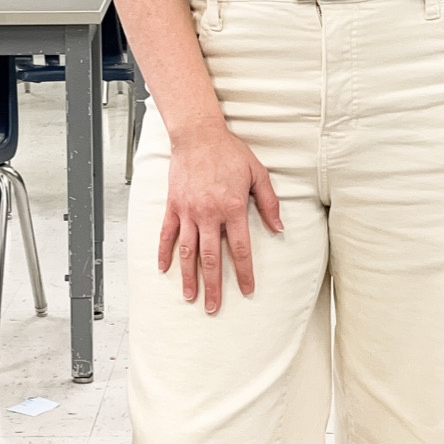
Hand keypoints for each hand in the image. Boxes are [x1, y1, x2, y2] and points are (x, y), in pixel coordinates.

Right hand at [158, 124, 283, 311]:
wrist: (198, 135)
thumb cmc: (229, 152)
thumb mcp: (258, 174)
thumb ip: (269, 203)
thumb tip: (279, 227)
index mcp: (232, 208)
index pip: (240, 249)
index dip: (244, 273)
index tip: (247, 290)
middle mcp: (209, 214)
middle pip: (211, 258)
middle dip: (213, 286)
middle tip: (213, 307)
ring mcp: (188, 211)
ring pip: (187, 251)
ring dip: (189, 276)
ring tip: (190, 296)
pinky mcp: (173, 206)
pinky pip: (167, 234)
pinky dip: (164, 253)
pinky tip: (164, 269)